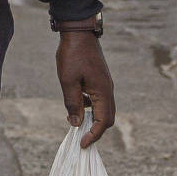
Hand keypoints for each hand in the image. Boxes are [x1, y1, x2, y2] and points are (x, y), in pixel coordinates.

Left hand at [55, 30, 114, 148]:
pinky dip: (90, 108)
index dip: (93, 135)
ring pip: (103, 109)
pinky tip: (76, 105)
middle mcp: (108, 89)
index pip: (103, 121)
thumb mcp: (68, 81)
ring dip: (92, 119)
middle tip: (81, 138)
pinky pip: (99, 100)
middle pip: (107, 118)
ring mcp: (105, 84)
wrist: (79, 32)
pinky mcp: (100, 80)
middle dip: (95, 130)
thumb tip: (75, 123)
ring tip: (75, 122)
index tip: (82, 144)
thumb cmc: (72, 55)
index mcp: (102, 91)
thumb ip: (72, 104)